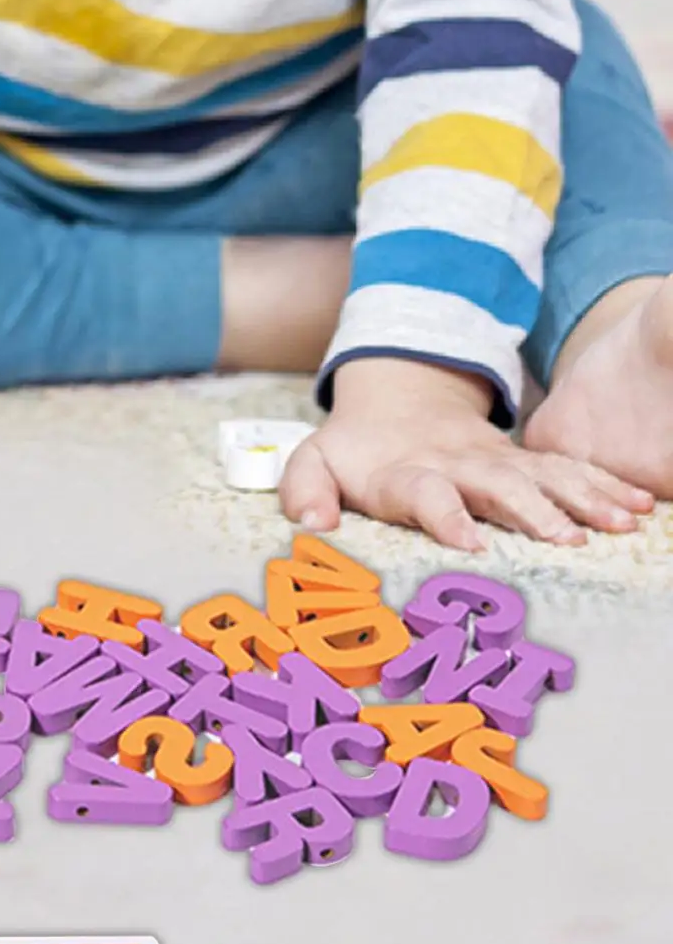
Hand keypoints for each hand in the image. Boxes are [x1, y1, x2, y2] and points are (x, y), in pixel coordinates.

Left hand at [280, 358, 652, 550]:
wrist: (398, 400)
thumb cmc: (354, 451)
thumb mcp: (313, 463)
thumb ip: (304, 492)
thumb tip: (312, 527)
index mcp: (403, 473)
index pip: (423, 492)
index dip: (443, 515)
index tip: (469, 542)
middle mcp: (455, 464)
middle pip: (497, 484)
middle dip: (532, 510)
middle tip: (566, 540)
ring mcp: (495, 460)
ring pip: (545, 474)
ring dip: (583, 497)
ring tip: (621, 522)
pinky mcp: (524, 461)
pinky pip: (570, 468)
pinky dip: (605, 484)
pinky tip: (640, 505)